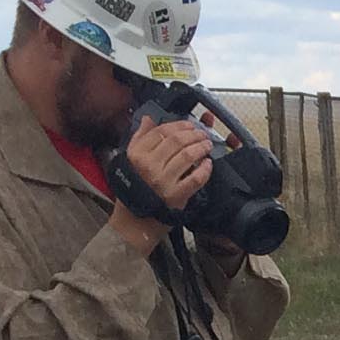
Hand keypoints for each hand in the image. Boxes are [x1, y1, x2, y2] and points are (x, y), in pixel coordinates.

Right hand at [110, 116, 213, 252]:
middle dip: (194, 134)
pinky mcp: (176, 196)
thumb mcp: (131, 160)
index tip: (189, 125)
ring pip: (187, 156)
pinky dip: (205, 169)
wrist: (135, 220)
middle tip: (202, 134)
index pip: (161, 132)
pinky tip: (208, 164)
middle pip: (177, 141)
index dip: (179, 125)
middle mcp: (149, 166)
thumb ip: (140, 138)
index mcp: (137, 155)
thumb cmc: (135, 188)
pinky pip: (195, 178)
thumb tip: (148, 119)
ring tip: (207, 145)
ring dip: (201, 148)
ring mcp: (163, 181)